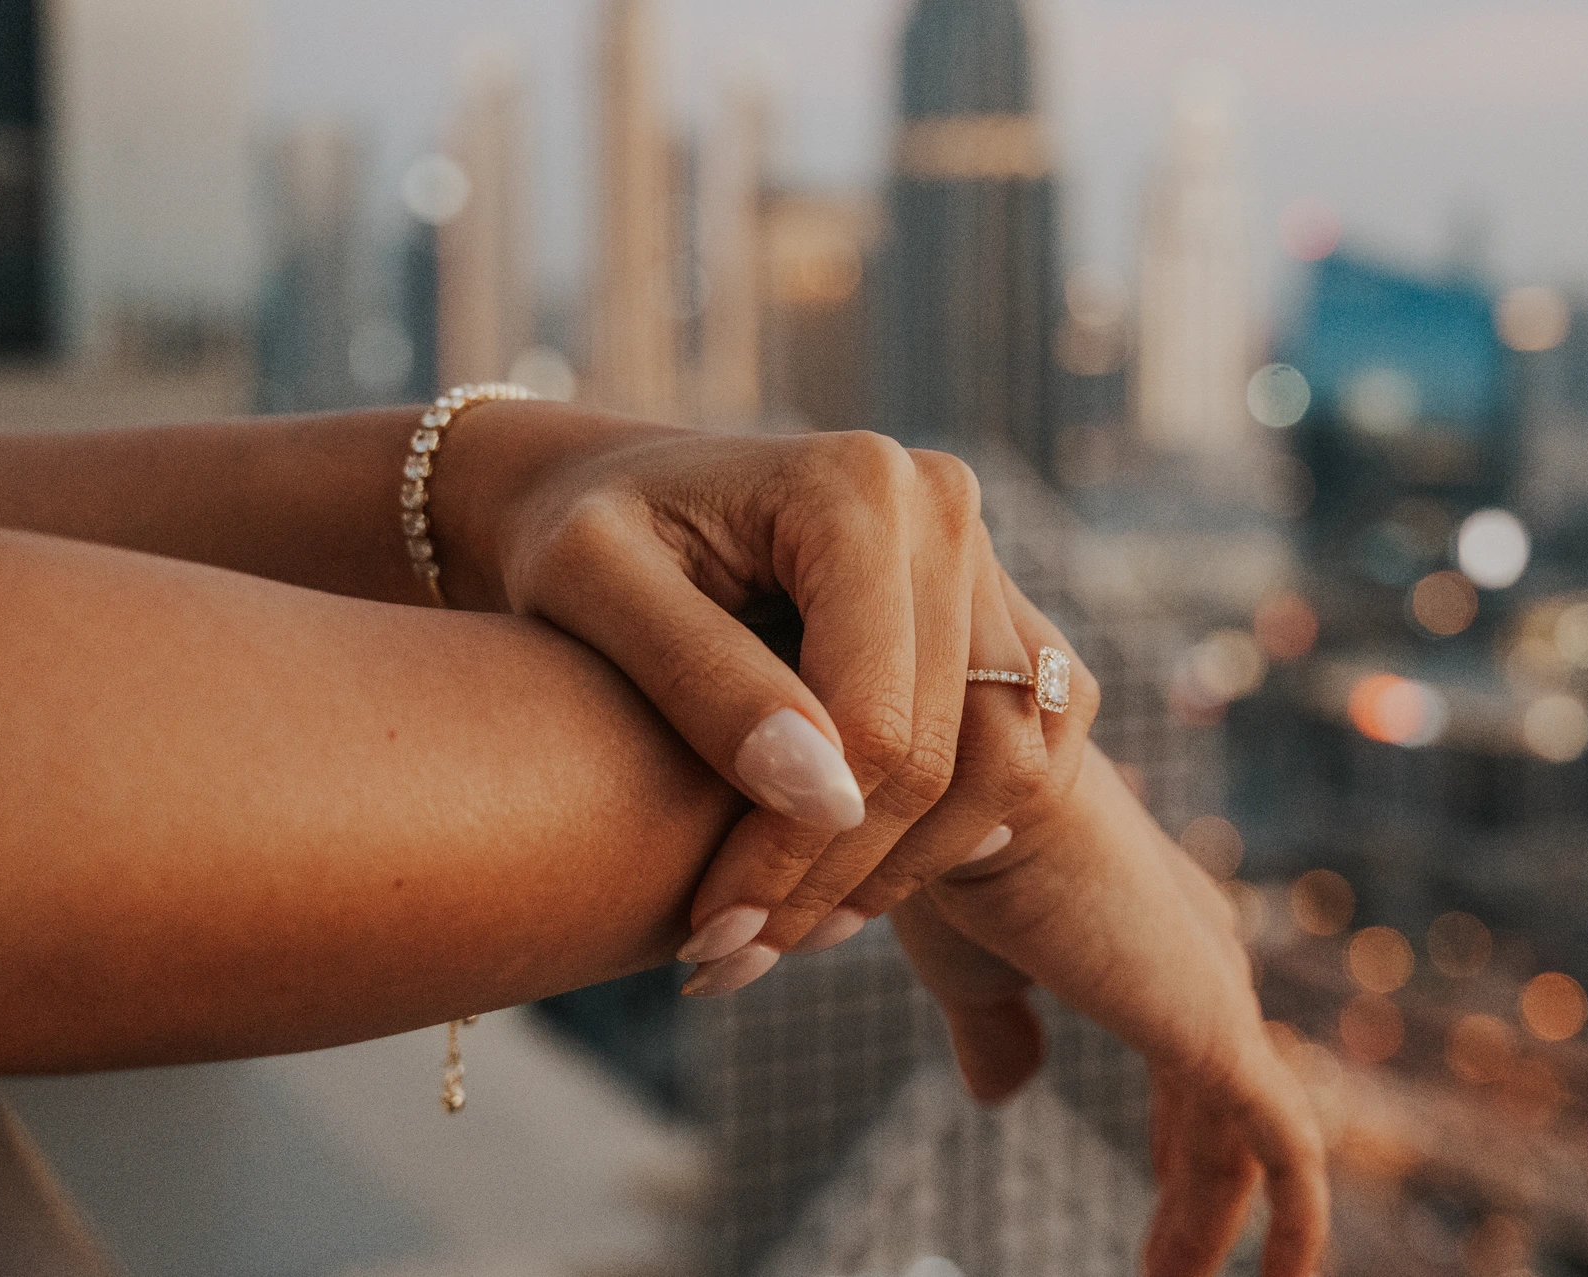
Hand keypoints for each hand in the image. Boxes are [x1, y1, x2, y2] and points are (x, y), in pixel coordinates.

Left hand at [429, 405, 1098, 989]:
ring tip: (786, 936)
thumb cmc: (575, 532)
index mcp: (859, 488)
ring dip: (899, 873)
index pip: (875, 716)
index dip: (797, 848)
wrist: (608, 491)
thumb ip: (701, 679)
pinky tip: (840, 885)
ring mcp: (982, 558)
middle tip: (734, 958)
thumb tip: (825, 796)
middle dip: (839, 877)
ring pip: (1000, 766)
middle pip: (945, 751)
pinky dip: (938, 839)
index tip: (709, 931)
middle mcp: (946, 508)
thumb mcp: (592, 589)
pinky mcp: (994, 609)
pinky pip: (1013, 752)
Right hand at [894, 747, 1328, 1276]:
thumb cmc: (952, 854)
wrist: (965, 785)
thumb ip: (996, 1031)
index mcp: (1145, 927)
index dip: (1177, 1135)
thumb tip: (1004, 1095)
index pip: (1189, 1051)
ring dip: (1212, 1223)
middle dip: (1196, 1190)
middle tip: (1166, 1265)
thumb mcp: (968, 966)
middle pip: (1220, 1102)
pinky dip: (1294, 1225)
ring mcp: (1216, 989)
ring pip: (1243, 1138)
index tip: (1161, 1195)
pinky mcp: (1219, 1030)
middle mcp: (1198, 951)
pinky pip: (1282, 1150)